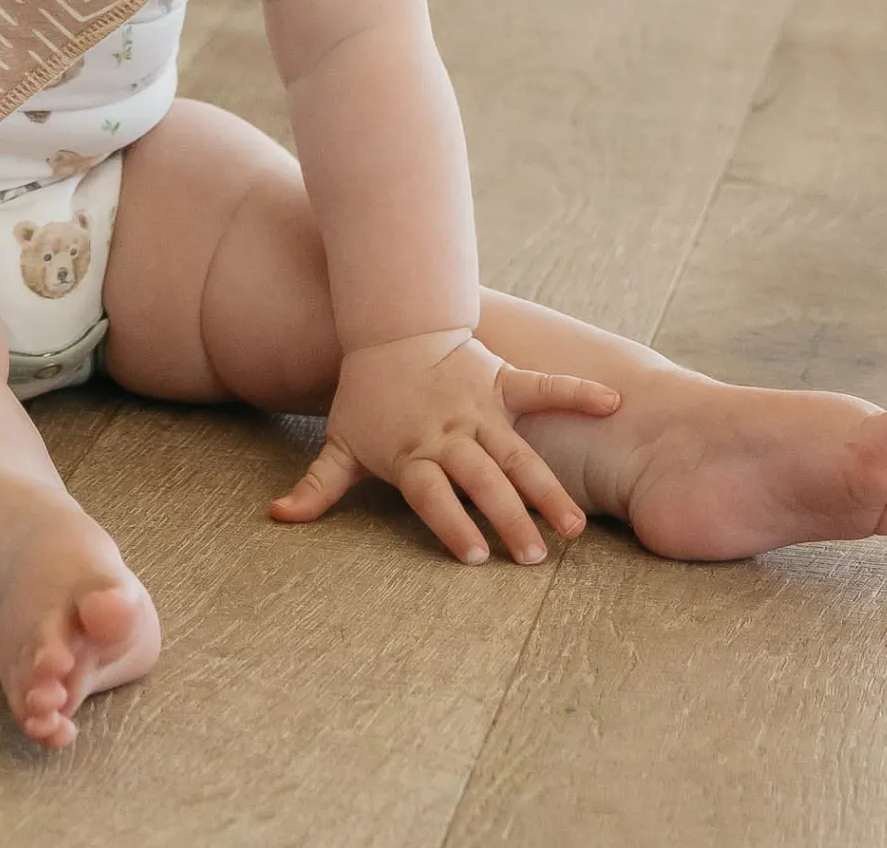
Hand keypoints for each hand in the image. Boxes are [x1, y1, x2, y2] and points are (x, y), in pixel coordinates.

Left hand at [269, 328, 620, 562]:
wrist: (389, 329)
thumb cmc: (366, 397)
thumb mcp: (340, 442)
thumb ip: (317, 487)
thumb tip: (276, 518)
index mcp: (411, 451)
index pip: (432, 494)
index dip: (451, 523)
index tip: (474, 557)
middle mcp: (449, 432)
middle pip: (480, 480)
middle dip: (507, 518)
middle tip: (533, 558)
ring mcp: (479, 406)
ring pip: (517, 452)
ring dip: (545, 489)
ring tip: (572, 527)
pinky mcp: (501, 380)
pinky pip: (542, 386)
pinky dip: (576, 390)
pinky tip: (610, 402)